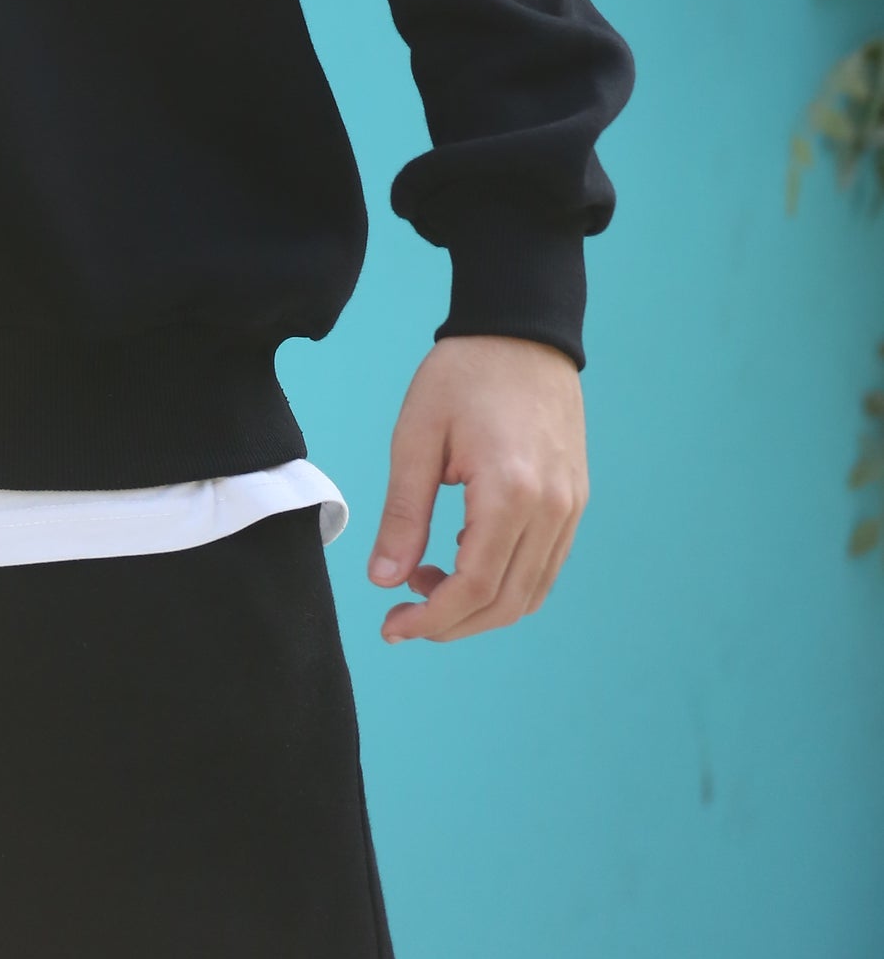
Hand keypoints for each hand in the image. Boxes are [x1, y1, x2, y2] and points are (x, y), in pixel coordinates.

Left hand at [367, 334, 585, 643]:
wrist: (521, 331)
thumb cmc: (463, 375)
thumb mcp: (416, 437)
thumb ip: (404, 514)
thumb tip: (384, 581)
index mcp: (510, 493)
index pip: (475, 588)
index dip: (432, 620)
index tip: (392, 627)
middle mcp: (552, 510)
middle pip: (507, 603)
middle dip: (452, 623)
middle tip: (403, 616)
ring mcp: (570, 508)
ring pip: (530, 593)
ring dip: (479, 607)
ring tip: (426, 581)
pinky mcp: (574, 501)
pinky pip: (544, 566)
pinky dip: (506, 583)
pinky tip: (463, 559)